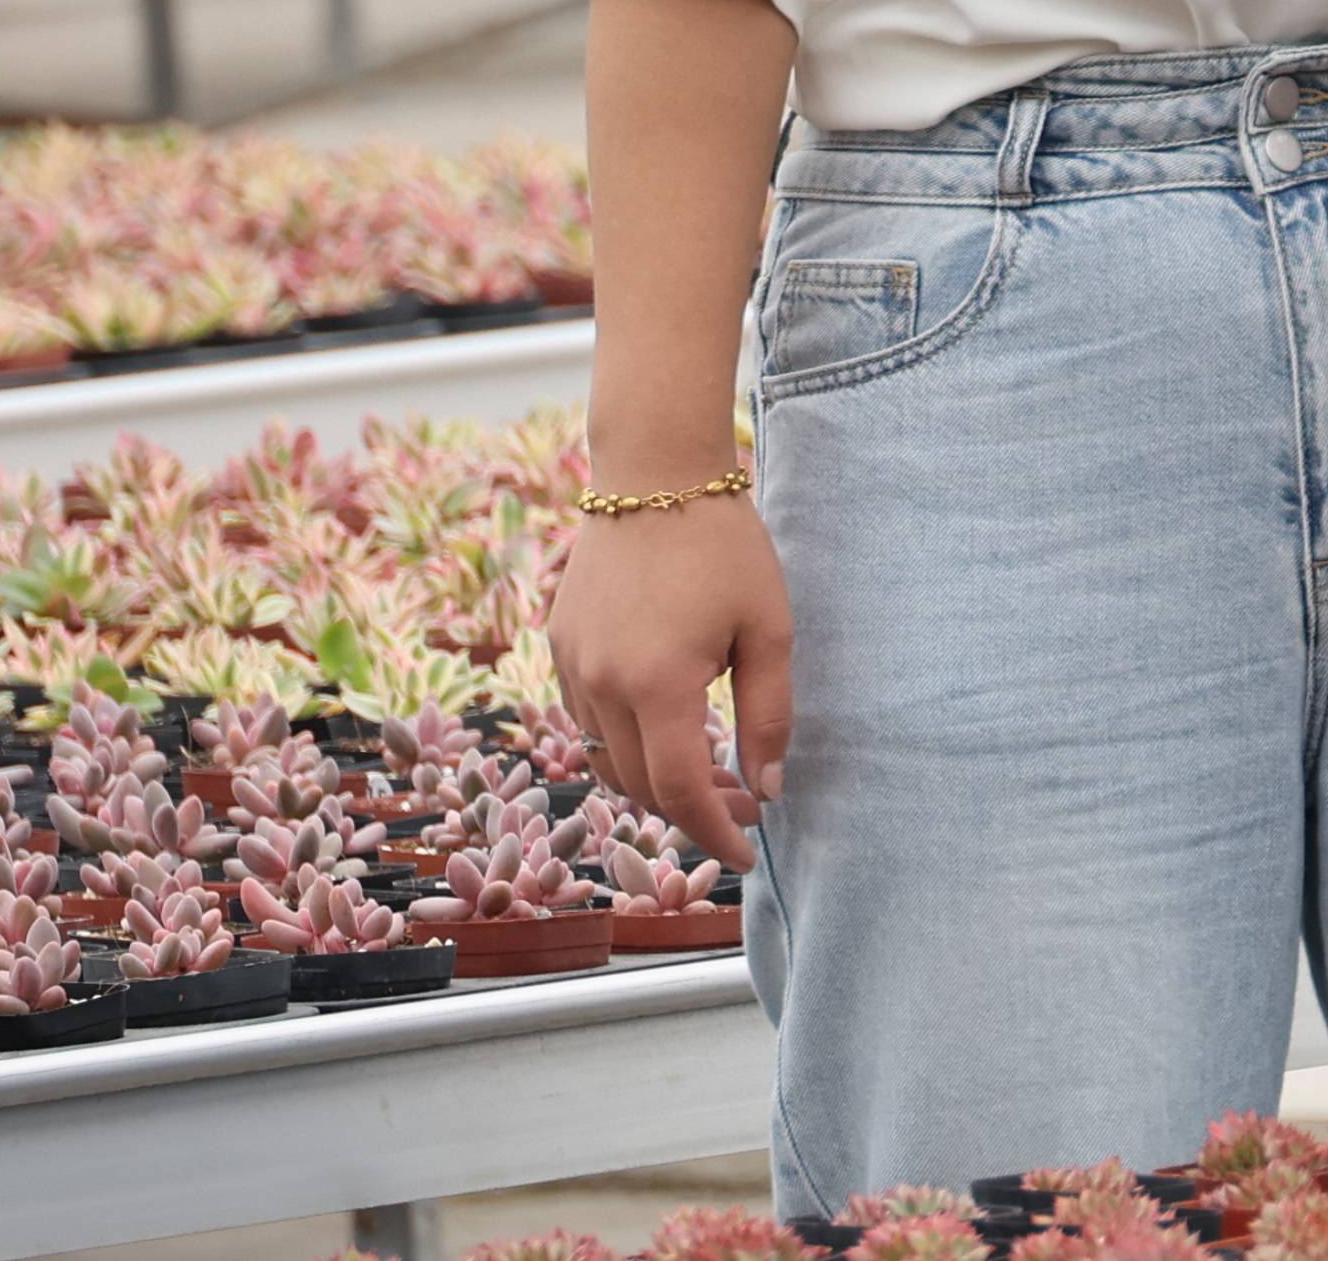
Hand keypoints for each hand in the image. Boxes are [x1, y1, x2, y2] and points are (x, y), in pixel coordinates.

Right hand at [545, 493, 792, 876]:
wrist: (652, 471)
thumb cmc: (723, 545)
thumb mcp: (768, 628)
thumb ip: (769, 714)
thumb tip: (766, 788)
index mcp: (657, 684)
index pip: (680, 791)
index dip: (713, 833)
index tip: (745, 855)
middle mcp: (600, 684)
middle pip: (639, 784)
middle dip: (691, 811)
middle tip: (744, 808)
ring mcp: (571, 666)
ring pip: (606, 758)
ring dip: (654, 780)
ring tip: (712, 777)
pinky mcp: (559, 647)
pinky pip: (586, 720)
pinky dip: (624, 742)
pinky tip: (668, 728)